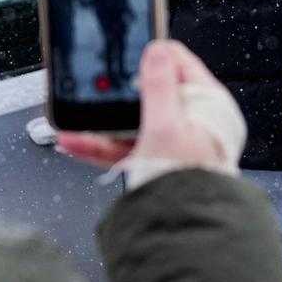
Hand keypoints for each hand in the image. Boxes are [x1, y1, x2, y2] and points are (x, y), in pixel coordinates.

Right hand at [58, 40, 244, 184]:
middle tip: (96, 86)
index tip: (127, 49)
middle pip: (152, 92)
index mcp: (206, 105)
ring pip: (135, 120)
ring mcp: (175, 143)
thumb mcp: (167, 126)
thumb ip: (159, 86)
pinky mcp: (157, 162)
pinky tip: (76, 141)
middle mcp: (193, 122)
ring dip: (103, 120)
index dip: (153, 53)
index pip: (180, 63)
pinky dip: (102, 144)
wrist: (183, 231)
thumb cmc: (187, 182)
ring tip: (76, 117)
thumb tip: (157, 50)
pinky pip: (127, 145)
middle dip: (119, 92)